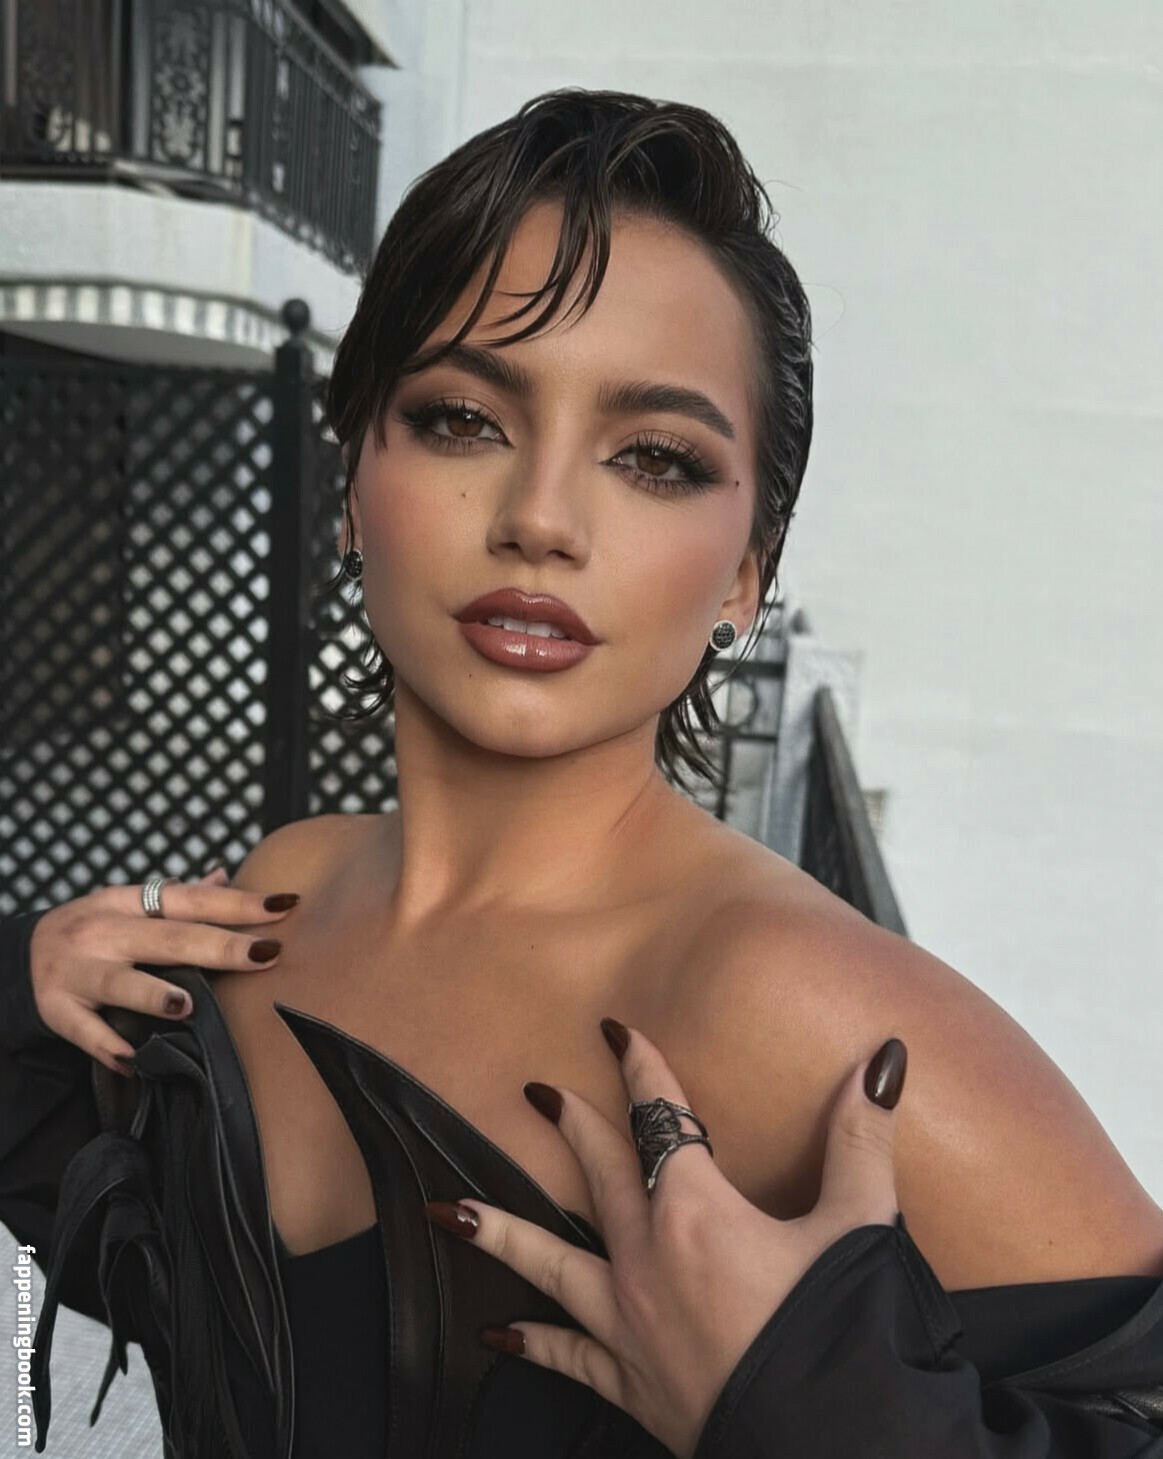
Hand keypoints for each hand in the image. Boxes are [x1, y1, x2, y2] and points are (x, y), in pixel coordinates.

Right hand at [28, 867, 301, 1078]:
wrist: (23, 953)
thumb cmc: (98, 930)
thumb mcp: (131, 905)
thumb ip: (180, 897)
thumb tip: (227, 875)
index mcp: (129, 903)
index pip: (191, 900)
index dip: (238, 903)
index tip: (285, 905)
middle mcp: (104, 932)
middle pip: (167, 939)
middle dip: (217, 947)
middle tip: (265, 954)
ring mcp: (78, 971)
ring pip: (119, 983)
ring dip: (153, 993)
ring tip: (187, 1005)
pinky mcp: (56, 1009)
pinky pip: (85, 1031)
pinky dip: (108, 1045)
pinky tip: (134, 1058)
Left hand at [424, 1022, 905, 1458]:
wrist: (835, 1450)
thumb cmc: (842, 1337)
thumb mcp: (859, 1226)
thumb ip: (858, 1138)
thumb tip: (880, 1061)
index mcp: (696, 1214)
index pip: (661, 1120)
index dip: (643, 1070)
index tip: (619, 1033)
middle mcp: (647, 1261)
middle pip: (599, 1175)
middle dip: (572, 1126)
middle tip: (538, 1091)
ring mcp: (630, 1325)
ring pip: (550, 1263)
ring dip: (502, 1233)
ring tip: (453, 1213)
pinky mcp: (630, 1383)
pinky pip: (567, 1356)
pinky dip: (531, 1342)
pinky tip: (495, 1335)